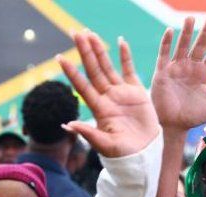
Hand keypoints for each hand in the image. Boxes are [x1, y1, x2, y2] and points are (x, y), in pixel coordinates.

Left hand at [58, 32, 158, 157]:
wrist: (144, 154)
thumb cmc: (123, 154)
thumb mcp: (104, 145)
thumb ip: (88, 133)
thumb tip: (68, 125)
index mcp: (98, 109)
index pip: (82, 86)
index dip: (72, 72)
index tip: (60, 57)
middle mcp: (107, 98)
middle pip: (93, 70)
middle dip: (85, 51)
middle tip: (76, 33)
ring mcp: (121, 94)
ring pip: (108, 67)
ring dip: (99, 50)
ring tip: (91, 33)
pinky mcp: (136, 92)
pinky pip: (130, 70)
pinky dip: (126, 56)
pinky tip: (121, 41)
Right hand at [151, 16, 205, 134]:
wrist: (174, 126)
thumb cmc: (196, 116)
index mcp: (205, 73)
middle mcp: (192, 67)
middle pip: (200, 45)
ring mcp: (177, 68)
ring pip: (183, 46)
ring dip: (187, 33)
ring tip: (191, 18)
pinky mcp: (162, 72)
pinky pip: (164, 54)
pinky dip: (167, 43)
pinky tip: (171, 31)